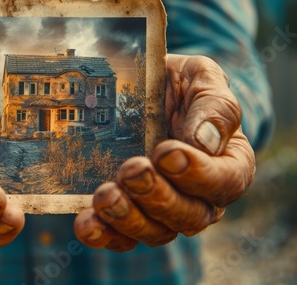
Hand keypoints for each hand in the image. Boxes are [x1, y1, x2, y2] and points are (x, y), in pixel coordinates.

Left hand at [74, 54, 254, 251]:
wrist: (144, 88)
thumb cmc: (180, 85)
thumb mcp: (202, 79)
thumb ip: (214, 106)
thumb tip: (206, 142)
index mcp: (227, 164)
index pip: (225, 182)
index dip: (198, 175)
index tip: (167, 153)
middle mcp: (199, 195)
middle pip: (190, 216)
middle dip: (158, 197)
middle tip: (132, 170)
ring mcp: (162, 208)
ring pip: (155, 232)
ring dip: (128, 219)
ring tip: (105, 196)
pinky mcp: (130, 212)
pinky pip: (121, 236)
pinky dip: (103, 234)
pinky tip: (86, 222)